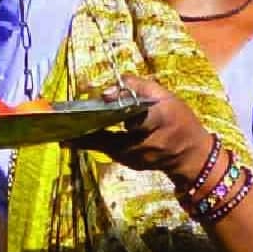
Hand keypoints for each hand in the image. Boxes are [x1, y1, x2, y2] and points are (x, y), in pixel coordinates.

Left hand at [70, 74, 213, 184]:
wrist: (190, 154)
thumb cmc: (178, 118)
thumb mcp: (165, 97)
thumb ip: (138, 87)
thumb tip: (107, 91)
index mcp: (162, 119)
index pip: (138, 114)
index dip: (120, 104)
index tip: (101, 99)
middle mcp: (150, 142)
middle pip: (116, 136)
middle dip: (90, 131)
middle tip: (65, 126)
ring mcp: (141, 157)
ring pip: (108, 146)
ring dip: (85, 139)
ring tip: (62, 133)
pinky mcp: (132, 163)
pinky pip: (109, 151)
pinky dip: (92, 143)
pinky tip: (72, 139)